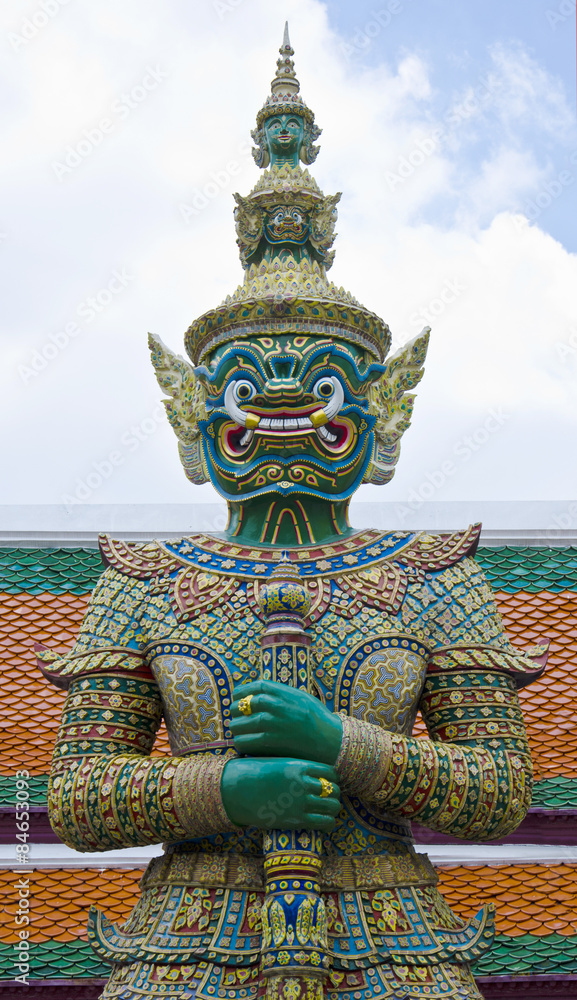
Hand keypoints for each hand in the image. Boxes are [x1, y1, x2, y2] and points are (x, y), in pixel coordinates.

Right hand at [221, 756, 340, 830]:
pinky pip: (324, 823)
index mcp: (299, 765)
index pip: (330, 772)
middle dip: (333, 795)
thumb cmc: (251, 773)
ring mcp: (301, 802)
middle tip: (328, 799)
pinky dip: (328, 824)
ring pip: (332, 807)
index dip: (332, 779)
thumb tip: (308, 775)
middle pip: (333, 790)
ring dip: (332, 810)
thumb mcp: (277, 762)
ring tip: (327, 812)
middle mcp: (304, 783)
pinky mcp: (296, 820)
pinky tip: (324, 824)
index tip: (328, 783)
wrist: (234, 790)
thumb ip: (295, 768)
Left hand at [230, 679, 342, 764]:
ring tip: (240, 732)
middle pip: (242, 705)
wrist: (331, 741)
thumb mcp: (301, 697)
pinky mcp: (270, 743)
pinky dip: (241, 743)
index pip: (254, 687)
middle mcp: (276, 706)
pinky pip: (244, 741)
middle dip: (235, 711)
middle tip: (236, 717)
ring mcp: (272, 724)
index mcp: (284, 692)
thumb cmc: (317, 719)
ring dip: (236, 728)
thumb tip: (259, 694)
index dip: (242, 691)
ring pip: (239, 724)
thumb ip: (281, 694)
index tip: (237, 697)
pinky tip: (246, 744)